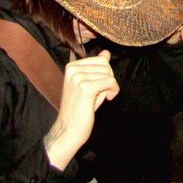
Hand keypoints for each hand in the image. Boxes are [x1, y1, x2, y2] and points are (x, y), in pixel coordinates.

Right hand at [44, 50, 119, 169]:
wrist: (68, 130)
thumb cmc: (80, 109)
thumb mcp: (87, 83)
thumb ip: (96, 67)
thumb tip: (106, 52)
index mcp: (71, 67)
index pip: (100, 59)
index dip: (105, 74)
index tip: (100, 86)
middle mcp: (73, 70)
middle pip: (106, 65)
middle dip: (108, 79)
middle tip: (100, 94)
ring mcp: (78, 78)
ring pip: (109, 74)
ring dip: (110, 87)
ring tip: (99, 98)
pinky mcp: (86, 88)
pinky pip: (110, 82)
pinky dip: (113, 90)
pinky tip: (108, 98)